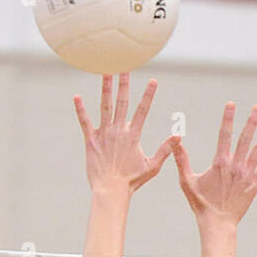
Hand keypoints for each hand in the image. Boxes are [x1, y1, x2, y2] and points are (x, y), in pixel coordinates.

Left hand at [73, 73, 178, 196]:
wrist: (111, 190)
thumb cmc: (132, 181)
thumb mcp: (152, 166)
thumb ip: (165, 150)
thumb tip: (179, 137)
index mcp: (133, 136)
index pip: (143, 110)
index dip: (148, 95)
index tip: (153, 80)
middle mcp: (118, 131)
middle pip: (122, 102)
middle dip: (124, 83)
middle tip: (124, 65)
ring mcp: (103, 134)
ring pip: (104, 106)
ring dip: (105, 88)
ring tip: (105, 71)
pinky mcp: (91, 140)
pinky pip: (85, 122)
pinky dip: (80, 109)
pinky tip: (77, 96)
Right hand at [174, 102, 256, 226]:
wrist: (218, 224)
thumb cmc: (201, 204)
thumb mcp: (187, 181)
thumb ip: (182, 160)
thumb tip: (174, 141)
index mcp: (220, 163)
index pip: (224, 134)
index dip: (228, 118)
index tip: (231, 104)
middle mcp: (236, 166)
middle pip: (245, 138)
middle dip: (252, 121)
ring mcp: (247, 175)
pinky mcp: (254, 185)